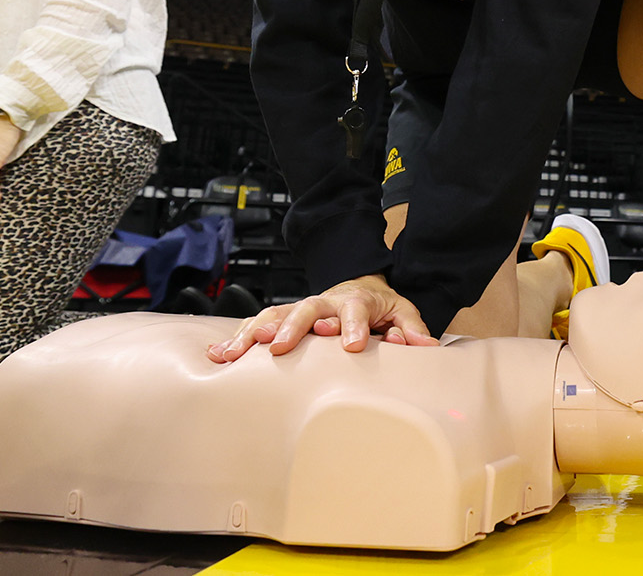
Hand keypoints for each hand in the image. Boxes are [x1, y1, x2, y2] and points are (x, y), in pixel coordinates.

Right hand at [206, 274, 437, 361]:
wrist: (359, 288)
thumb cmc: (379, 307)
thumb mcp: (403, 311)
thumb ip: (411, 329)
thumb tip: (424, 346)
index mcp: (355, 300)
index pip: (354, 310)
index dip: (353, 326)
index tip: (350, 345)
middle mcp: (324, 302)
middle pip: (306, 309)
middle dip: (292, 327)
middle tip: (278, 347)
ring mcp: (300, 310)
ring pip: (274, 315)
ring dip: (254, 332)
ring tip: (235, 352)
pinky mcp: (283, 320)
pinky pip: (257, 326)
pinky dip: (237, 338)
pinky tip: (218, 354)